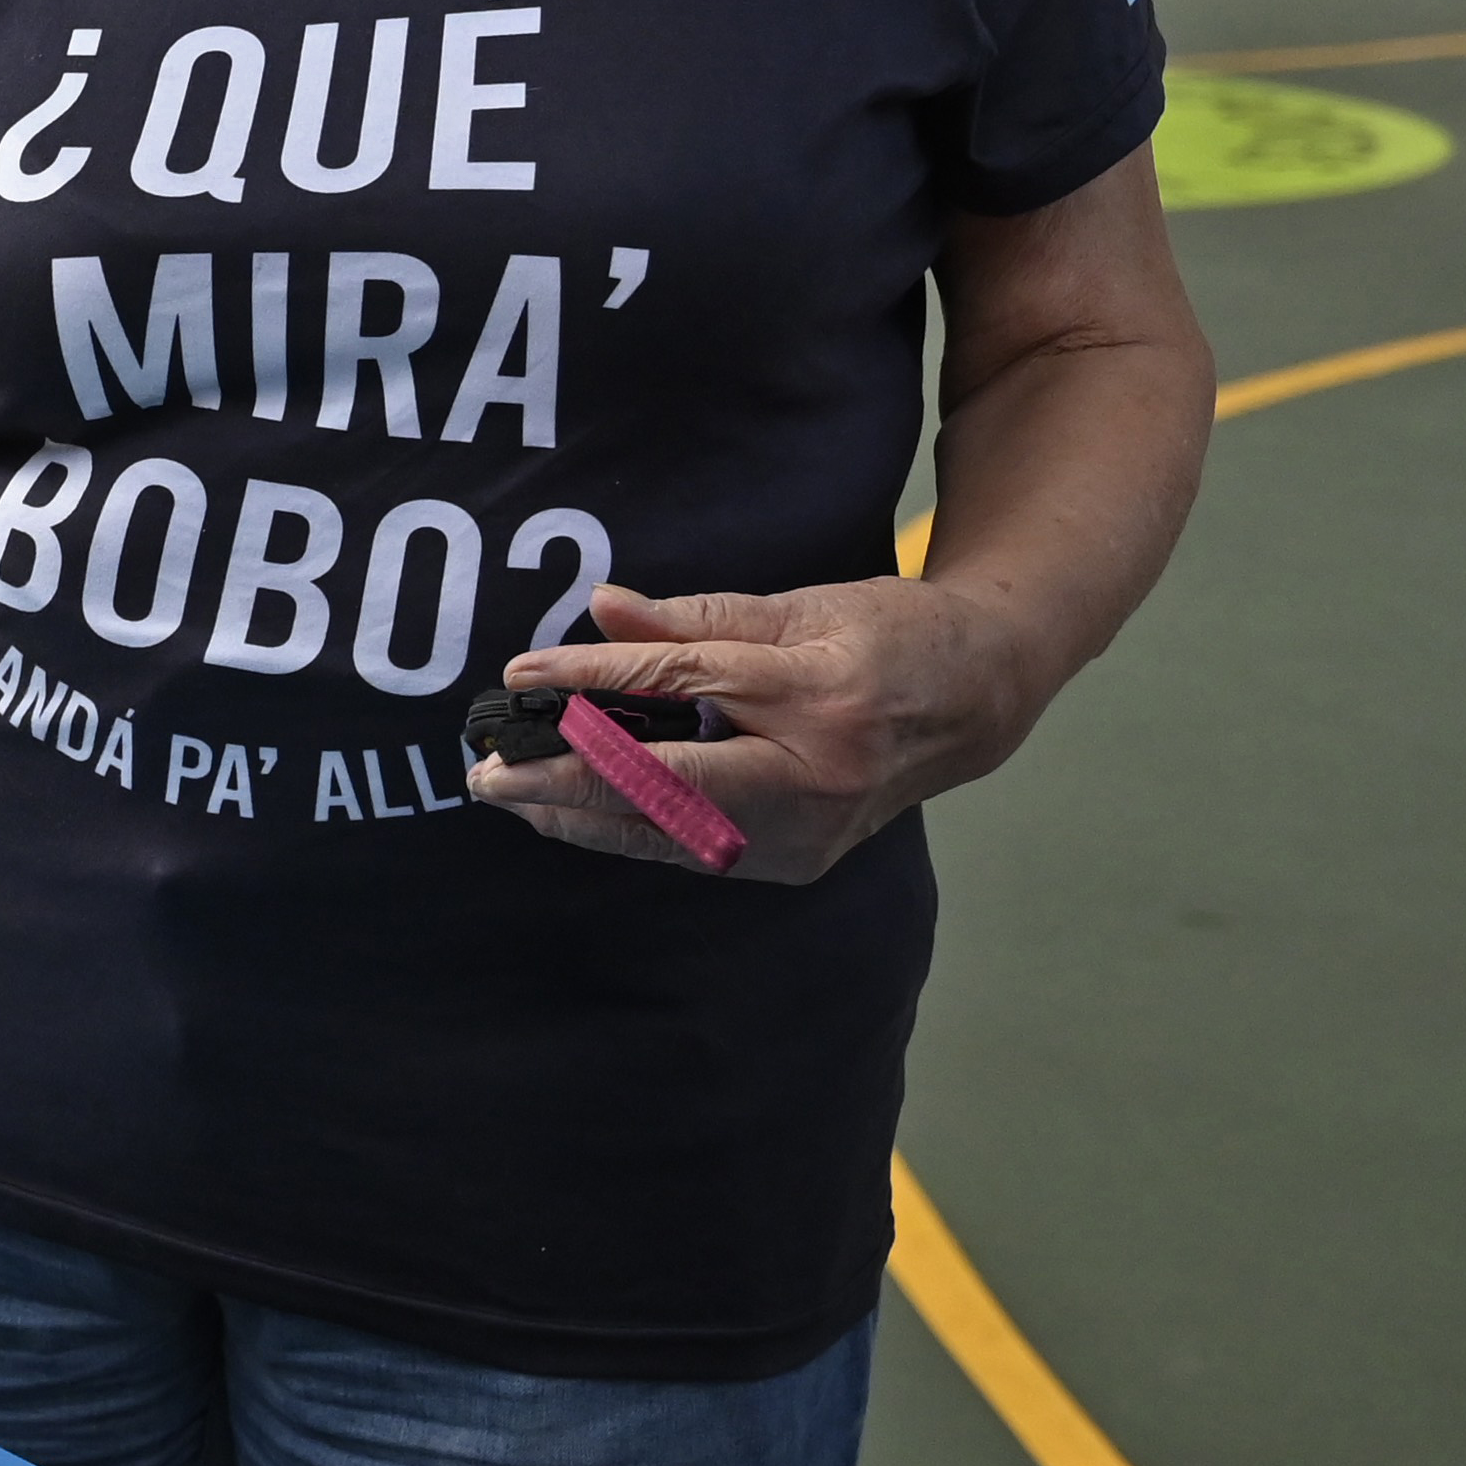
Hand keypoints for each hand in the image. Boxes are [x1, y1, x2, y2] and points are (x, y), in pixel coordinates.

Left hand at [471, 580, 1034, 887]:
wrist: (978, 701)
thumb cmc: (892, 637)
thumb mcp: (806, 604)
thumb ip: (698, 617)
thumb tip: (602, 609)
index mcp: (821, 694)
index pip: (683, 685)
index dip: (594, 680)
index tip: (522, 672)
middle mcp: (816, 774)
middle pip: (666, 781)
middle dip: (567, 780)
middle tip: (487, 771)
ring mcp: (808, 830)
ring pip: (669, 829)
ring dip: (579, 815)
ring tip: (507, 792)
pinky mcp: (795, 860)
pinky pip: (689, 848)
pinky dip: (623, 831)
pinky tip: (567, 815)